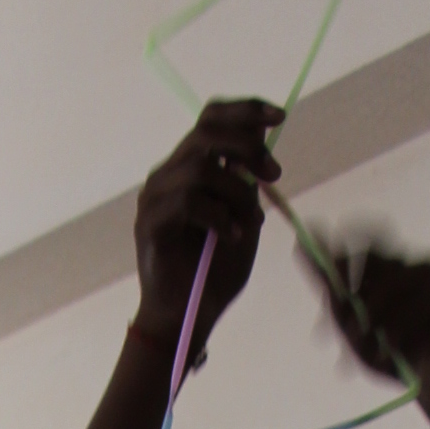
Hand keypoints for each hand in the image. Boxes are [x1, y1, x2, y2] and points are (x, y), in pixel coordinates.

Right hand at [133, 99, 281, 362]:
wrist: (187, 319)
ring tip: (248, 225)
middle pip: (207, 132)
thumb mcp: (244, 218)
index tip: (280, 116)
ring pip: (201, 167)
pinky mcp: (149, 222)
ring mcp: (155, 196)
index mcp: (190, 166)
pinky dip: (219, 217)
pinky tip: (232, 237)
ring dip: (236, 193)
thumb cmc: (215, 273)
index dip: (245, 110)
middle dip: (248, 147)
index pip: (212, 118)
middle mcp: (169, 174)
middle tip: (274, 175)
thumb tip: (261, 137)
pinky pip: (189, 201)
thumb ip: (249, 181)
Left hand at [315, 242, 429, 416]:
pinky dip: (419, 339)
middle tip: (353, 334)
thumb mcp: (351, 329)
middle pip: (392, 271)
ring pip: (416, 292)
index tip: (336, 280)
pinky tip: (413, 355)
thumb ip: (328, 288)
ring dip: (392, 326)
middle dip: (368, 305)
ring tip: (382, 351)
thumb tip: (298, 243)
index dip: (351, 257)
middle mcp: (422, 272)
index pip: (371, 247)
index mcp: (395, 270)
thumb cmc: (391, 356)